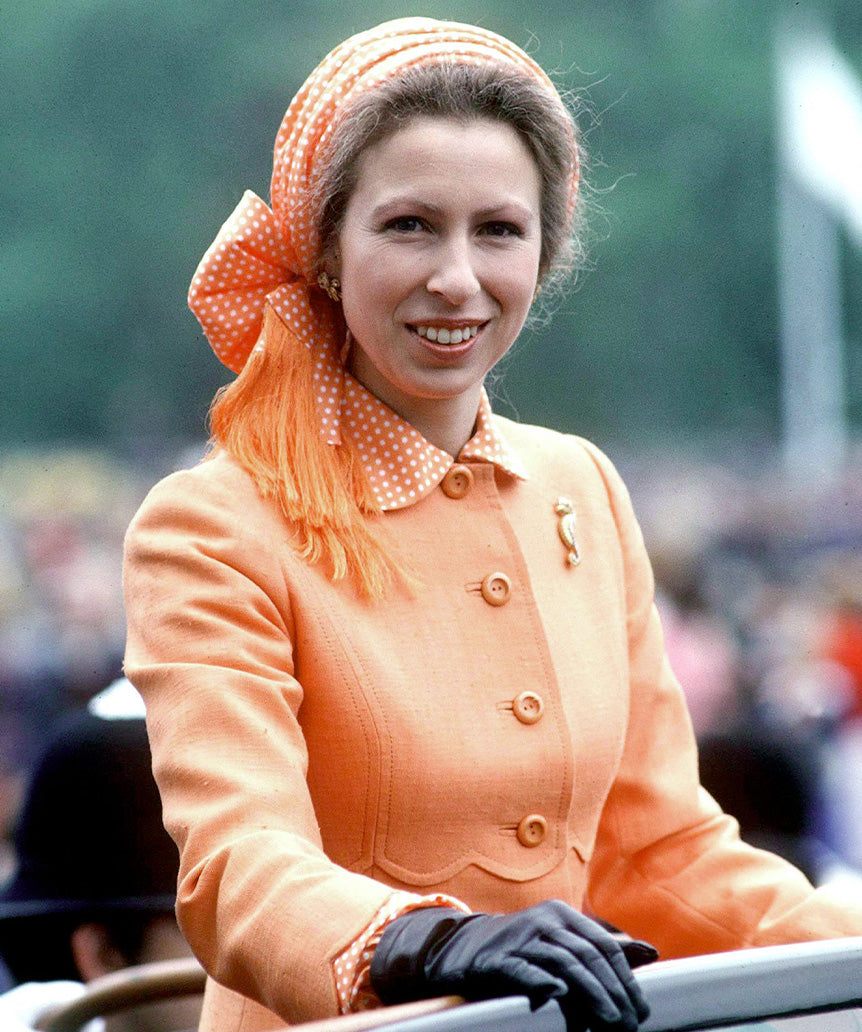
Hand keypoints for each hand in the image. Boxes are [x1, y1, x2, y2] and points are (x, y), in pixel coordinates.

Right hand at [370, 900, 651, 1030]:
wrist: (466, 948)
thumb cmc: (523, 949)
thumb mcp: (562, 942)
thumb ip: (603, 948)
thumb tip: (651, 953)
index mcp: (562, 914)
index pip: (603, 944)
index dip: (625, 978)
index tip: (641, 1007)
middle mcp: (543, 919)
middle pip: (587, 955)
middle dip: (613, 991)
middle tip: (629, 1022)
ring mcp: (520, 937)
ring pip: (563, 962)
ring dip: (590, 994)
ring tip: (609, 1021)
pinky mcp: (497, 959)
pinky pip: (523, 968)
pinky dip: (542, 980)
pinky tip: (558, 993)